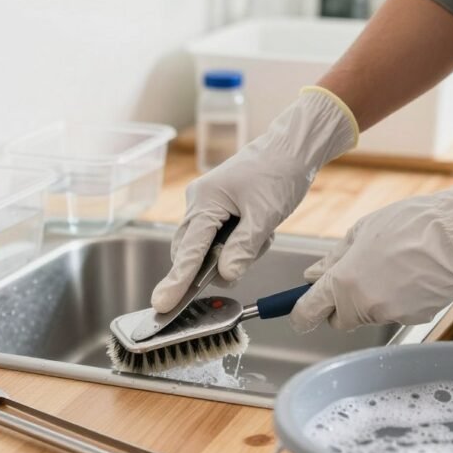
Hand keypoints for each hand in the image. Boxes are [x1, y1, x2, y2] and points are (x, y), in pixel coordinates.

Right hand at [151, 87, 358, 312]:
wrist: (290, 149)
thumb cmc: (278, 173)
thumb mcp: (265, 216)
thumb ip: (243, 248)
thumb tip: (225, 275)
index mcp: (205, 201)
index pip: (188, 250)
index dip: (177, 280)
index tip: (163, 303)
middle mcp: (198, 202)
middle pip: (192, 251)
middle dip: (215, 264)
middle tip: (245, 259)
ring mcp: (205, 205)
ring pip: (207, 248)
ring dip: (233, 253)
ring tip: (262, 235)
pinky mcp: (216, 208)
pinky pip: (217, 238)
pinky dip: (238, 244)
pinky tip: (259, 231)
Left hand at [289, 175, 452, 332]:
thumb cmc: (409, 224)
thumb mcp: (360, 233)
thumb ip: (333, 260)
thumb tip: (312, 276)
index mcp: (344, 283)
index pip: (309, 312)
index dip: (300, 314)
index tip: (298, 313)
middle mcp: (364, 306)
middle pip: (340, 320)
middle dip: (340, 305)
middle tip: (354, 277)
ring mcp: (390, 315)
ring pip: (368, 316)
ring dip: (371, 299)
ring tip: (391, 266)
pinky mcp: (414, 318)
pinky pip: (394, 312)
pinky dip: (397, 300)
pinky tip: (410, 275)